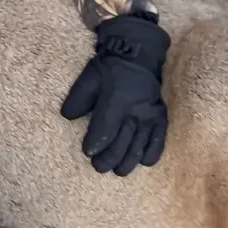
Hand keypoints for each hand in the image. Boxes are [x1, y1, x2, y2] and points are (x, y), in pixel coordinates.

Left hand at [60, 14, 170, 176]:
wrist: (137, 55)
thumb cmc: (108, 68)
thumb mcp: (88, 78)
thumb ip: (77, 98)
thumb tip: (67, 116)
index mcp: (116, 98)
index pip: (105, 126)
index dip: (96, 142)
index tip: (88, 153)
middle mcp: (135, 109)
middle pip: (122, 139)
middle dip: (110, 157)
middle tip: (99, 168)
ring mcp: (150, 113)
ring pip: (140, 142)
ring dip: (129, 159)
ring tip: (119, 171)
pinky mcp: (160, 115)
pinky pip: (159, 137)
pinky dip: (153, 151)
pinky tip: (145, 162)